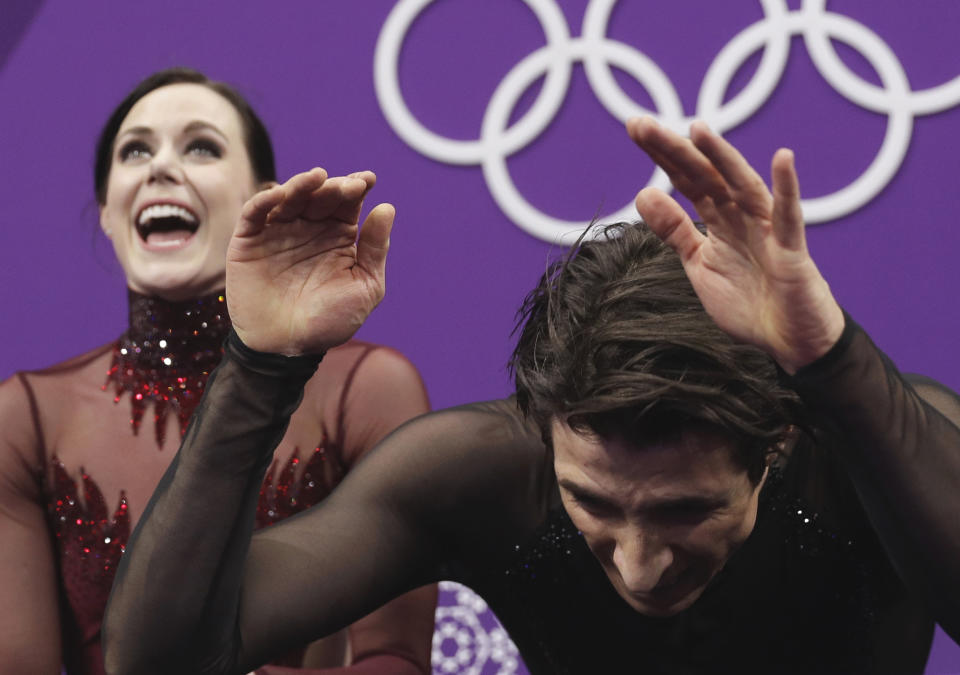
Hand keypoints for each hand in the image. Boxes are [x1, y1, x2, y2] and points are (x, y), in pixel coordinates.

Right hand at [226, 168, 392, 354]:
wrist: (287, 348)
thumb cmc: (330, 321)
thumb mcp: (365, 287)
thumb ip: (376, 249)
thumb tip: (387, 208)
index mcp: (338, 237)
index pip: (348, 203)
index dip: (358, 187)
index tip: (368, 180)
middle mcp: (309, 229)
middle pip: (321, 196)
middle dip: (334, 187)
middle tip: (346, 186)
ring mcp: (278, 232)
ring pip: (289, 198)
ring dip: (303, 184)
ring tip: (318, 177)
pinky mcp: (249, 241)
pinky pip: (254, 213)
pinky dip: (265, 200)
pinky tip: (280, 194)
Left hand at [626, 116, 843, 372]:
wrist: (789, 341)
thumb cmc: (749, 300)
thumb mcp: (699, 264)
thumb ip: (675, 230)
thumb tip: (644, 193)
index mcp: (719, 220)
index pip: (686, 180)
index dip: (661, 154)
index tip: (634, 127)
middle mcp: (742, 216)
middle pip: (705, 176)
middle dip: (674, 149)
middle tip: (641, 123)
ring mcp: (768, 230)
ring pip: (742, 186)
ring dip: (722, 158)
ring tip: (697, 129)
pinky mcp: (792, 250)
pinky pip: (790, 216)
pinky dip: (787, 188)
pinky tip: (783, 159)